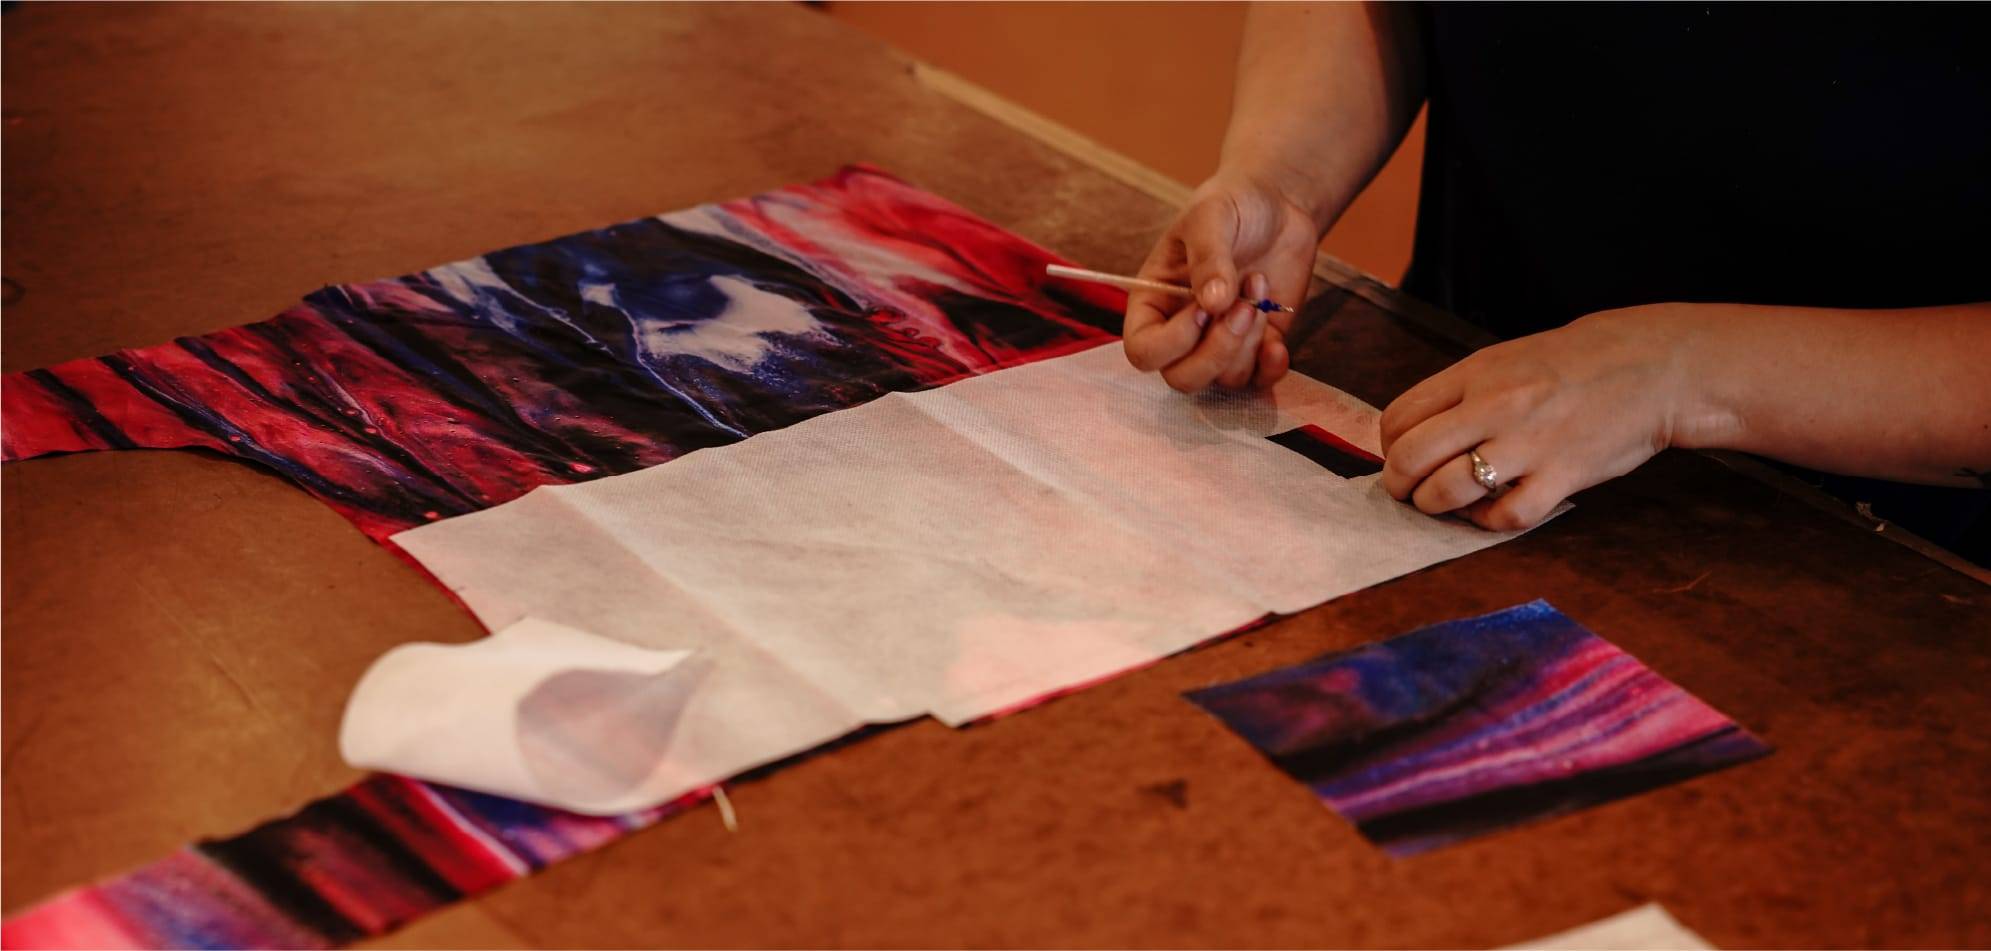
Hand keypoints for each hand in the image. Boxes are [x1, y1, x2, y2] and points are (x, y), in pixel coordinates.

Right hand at [1122, 174, 1320, 391]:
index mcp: (1154, 302)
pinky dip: (1270, 368)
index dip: (1173, 341)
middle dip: (1218, 350)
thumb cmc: (1230, 205)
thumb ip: (1208, 258)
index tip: (1204, 306)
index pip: (1143, 351)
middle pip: (1182, 378)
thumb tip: (1214, 303)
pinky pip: (1258, 381)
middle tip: (1245, 306)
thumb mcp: (1211, 217)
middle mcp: (1182, 332)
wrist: (1277, 206)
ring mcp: (1220, 342)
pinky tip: (1278, 341)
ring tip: (1260, 286)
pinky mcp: (1257, 347)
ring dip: (1249, 341)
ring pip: (1224, 379)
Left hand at [1378, 305, 1710, 530]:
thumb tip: (1412, 434)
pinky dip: (1486, 522)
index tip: (1402, 457)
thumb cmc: (1574, 364)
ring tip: (1441, 503)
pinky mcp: (1563, 476)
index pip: (1399, 417)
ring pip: (1448, 489)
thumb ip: (1461, 393)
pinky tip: (1487, 512)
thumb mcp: (1507, 359)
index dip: (1389, 447)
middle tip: (1409, 490)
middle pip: (1411, 456)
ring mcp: (1530, 443)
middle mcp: (1496, 405)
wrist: (1654, 366)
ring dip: (1433, 505)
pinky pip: (1506, 515)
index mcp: (1476, 373)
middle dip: (1398, 484)